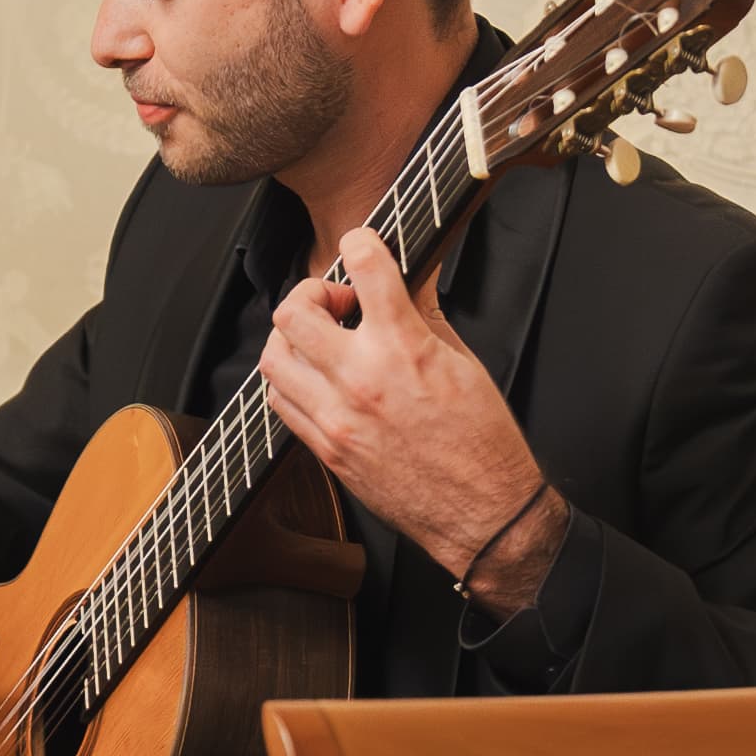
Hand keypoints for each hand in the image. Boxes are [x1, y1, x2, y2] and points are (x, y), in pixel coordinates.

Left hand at [258, 225, 566, 612]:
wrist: (480, 512)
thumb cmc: (481, 443)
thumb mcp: (463, 361)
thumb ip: (424, 313)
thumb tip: (409, 276)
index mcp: (405, 349)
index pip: (365, 267)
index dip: (360, 242)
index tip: (362, 246)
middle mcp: (362, 380)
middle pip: (295, 312)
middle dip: (312, 294)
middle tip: (337, 304)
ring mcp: (337, 419)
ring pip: (274, 357)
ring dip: (292, 337)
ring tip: (320, 341)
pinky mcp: (326, 450)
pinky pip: (280, 402)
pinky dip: (290, 379)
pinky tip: (316, 378)